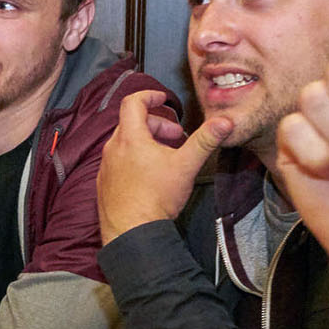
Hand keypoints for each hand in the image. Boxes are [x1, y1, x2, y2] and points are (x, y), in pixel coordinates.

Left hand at [96, 90, 229, 243]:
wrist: (131, 232)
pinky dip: (134, 158)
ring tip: (167, 156)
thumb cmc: (156, 198)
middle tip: (176, 136)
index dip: (149, 96)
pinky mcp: (104, 183)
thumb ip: (205, 141)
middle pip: (132, 123)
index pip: (132, 102)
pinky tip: (150, 174)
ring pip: (125, 143)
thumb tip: (224, 121)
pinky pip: (118, 161)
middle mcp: (112, 149)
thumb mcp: (186, 166)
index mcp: (130, 138)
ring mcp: (105, 166)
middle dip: (157, 124)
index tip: (164, 99)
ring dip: (146, 142)